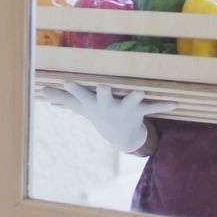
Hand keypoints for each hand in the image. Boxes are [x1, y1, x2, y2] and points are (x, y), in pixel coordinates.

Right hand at [40, 82, 176, 153]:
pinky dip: (164, 105)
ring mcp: (125, 109)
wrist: (120, 135)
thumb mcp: (80, 107)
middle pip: (104, 97)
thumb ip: (62, 98)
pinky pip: (154, 108)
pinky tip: (175, 103)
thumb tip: (41, 91)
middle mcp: (108, 106)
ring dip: (135, 97)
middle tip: (103, 86)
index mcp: (94, 103)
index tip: (67, 81)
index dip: (74, 89)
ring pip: (130, 102)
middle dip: (104, 92)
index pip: (81, 94)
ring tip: (140, 91)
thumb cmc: (98, 112)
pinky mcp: (141, 110)